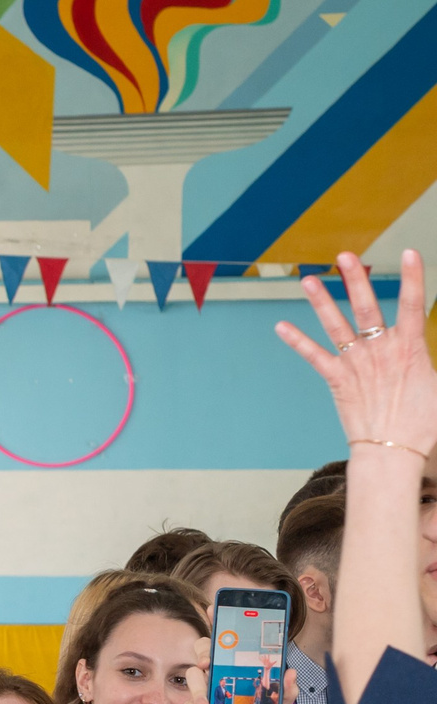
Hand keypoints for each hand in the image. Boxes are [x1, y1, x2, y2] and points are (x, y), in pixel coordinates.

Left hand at [277, 250, 436, 455]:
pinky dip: (297, 340)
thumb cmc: (423, 423)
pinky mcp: (337, 379)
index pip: (413, 303)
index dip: (412, 277)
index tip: (410, 252)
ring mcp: (357, 363)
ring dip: (321, 301)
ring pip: (337, 324)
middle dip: (355, 279)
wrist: (394, 451)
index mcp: (411, 347)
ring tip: (308, 279)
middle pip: (367, 306)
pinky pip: (314, 355)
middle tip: (344, 256)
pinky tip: (280, 326)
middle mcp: (381, 350)